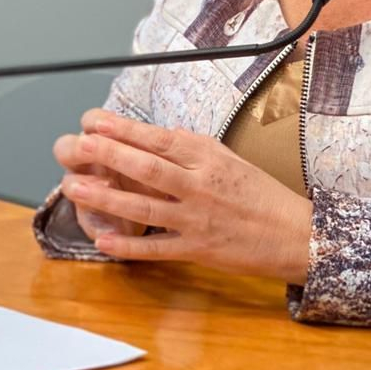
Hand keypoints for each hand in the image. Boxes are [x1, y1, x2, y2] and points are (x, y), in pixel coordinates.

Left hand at [55, 109, 311, 282]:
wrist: (295, 233)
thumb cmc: (261, 195)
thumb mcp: (229, 159)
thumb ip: (192, 150)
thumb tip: (158, 137)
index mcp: (208, 157)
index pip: (159, 139)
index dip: (124, 129)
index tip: (94, 120)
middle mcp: (200, 184)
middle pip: (147, 168)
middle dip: (108, 155)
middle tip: (76, 146)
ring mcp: (197, 218)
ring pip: (145, 206)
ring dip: (107, 197)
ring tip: (75, 187)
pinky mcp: (198, 249)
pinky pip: (157, 247)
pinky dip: (128, 246)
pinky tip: (102, 240)